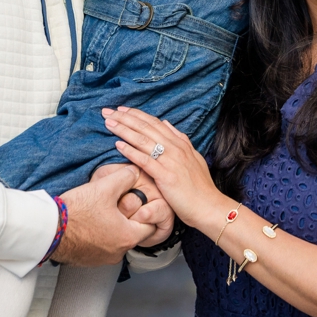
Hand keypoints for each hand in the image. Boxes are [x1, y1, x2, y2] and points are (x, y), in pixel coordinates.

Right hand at [50, 165, 155, 265]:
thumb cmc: (77, 210)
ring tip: (102, 211)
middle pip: (133, 233)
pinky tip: (90, 222)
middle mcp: (118, 253)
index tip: (140, 202)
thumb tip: (135, 172)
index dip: (148, 211)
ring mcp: (102, 259)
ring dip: (114, 227)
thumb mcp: (105, 187)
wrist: (47, 229)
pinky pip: (101, 246)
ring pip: (117, 240)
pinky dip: (100, 235)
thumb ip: (126, 177)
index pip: (151, 225)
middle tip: (120, 203)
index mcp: (128, 237)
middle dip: (129, 218)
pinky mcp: (88, 260)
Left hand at [102, 106, 231, 234]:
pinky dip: (130, 151)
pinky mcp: (166, 176)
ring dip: (124, 130)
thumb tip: (166, 124)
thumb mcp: (193, 157)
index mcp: (180, 143)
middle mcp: (175, 148)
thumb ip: (180, 140)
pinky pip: (145, 160)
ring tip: (108, 124)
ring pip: (143, 140)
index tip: (121, 109)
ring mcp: (171, 161)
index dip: (136, 114)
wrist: (208, 206)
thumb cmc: (200, 187)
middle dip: (124, 118)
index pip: (154, 122)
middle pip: (145, 127)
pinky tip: (118, 145)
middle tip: (107, 112)